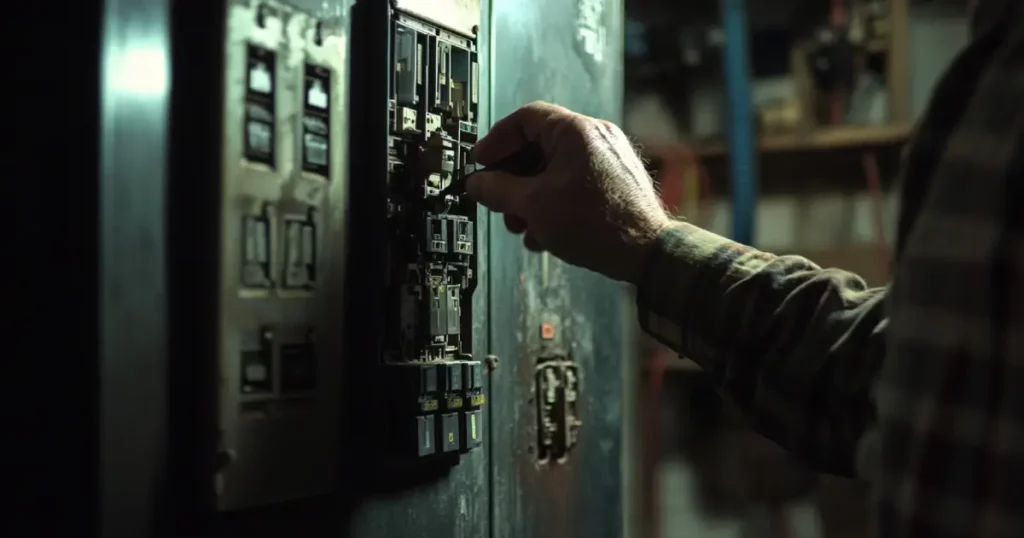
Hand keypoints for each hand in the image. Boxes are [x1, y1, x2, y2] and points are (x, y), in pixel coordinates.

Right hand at [466, 101, 670, 283]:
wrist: (646, 252)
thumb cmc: (594, 223)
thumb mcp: (533, 205)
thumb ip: (497, 190)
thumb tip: (475, 183)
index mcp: (576, 131)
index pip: (525, 118)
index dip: (496, 140)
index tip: (480, 163)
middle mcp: (595, 137)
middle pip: (538, 147)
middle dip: (512, 179)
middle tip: (498, 202)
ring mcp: (608, 159)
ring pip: (554, 169)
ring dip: (530, 197)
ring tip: (521, 225)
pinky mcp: (615, 182)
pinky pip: (574, 183)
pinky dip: (553, 202)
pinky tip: (543, 233)